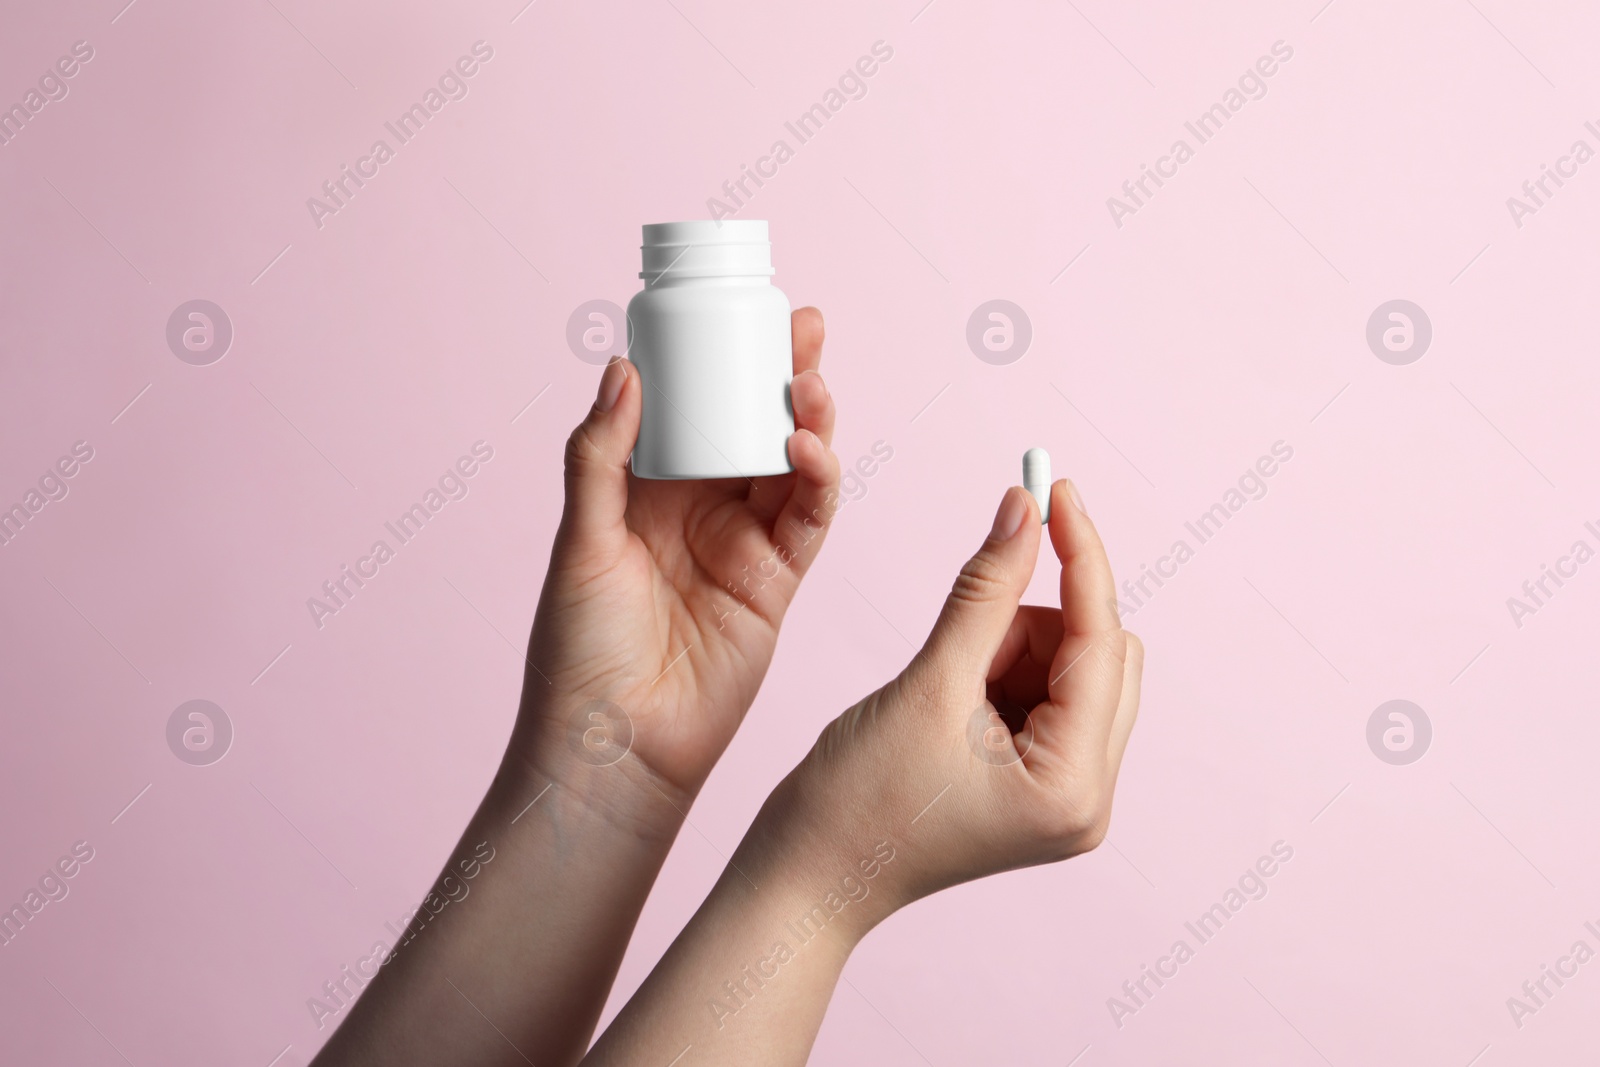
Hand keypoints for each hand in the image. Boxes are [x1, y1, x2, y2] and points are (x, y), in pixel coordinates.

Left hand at [515, 308, 840, 806]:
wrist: (614, 747)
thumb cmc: (579, 651)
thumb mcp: (580, 540)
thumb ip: (602, 456)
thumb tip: (622, 367)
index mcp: (646, 492)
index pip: (694, 409)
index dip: (721, 362)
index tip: (740, 313)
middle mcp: (700, 511)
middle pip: (753, 427)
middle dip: (782, 375)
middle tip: (803, 328)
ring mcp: (743, 545)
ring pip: (791, 467)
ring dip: (809, 421)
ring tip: (811, 383)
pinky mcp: (777, 583)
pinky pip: (807, 520)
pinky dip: (816, 481)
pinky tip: (808, 449)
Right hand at [754, 479, 1142, 925]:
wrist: (807, 875)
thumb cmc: (855, 802)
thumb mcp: (927, 682)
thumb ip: (986, 590)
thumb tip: (1025, 508)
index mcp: (1074, 786)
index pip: (1102, 642)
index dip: (1079, 556)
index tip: (1053, 487)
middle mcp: (1087, 798)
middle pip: (1101, 656)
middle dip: (1034, 621)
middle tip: (966, 628)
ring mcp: (1064, 796)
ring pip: (1070, 670)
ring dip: (1011, 647)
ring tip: (943, 684)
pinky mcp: (1036, 786)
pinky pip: (1042, 696)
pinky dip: (1000, 671)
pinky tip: (949, 700)